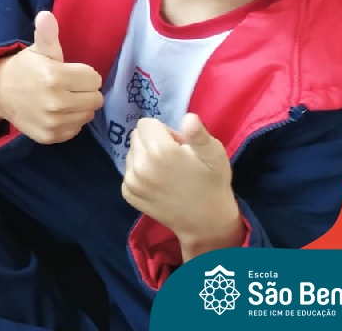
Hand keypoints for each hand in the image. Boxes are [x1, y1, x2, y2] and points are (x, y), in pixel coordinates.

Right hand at [0, 11, 103, 144]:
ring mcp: (54, 123)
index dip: (83, 74)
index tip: (69, 72)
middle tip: (68, 86)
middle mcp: (56, 103)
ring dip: (80, 106)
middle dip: (85, 91)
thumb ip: (47, 34)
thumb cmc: (25, 68)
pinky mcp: (51, 137)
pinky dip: (70, 121)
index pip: (94, 78)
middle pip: (95, 99)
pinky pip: (76, 129)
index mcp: (55, 77)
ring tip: (64, 98)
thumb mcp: (37, 49)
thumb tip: (46, 15)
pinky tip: (57, 112)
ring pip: (88, 115)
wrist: (0, 93)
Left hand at [121, 114, 243, 258]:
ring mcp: (132, 181)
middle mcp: (140, 164)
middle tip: (174, 159)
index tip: (179, 146)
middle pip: (137, 136)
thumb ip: (198, 134)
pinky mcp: (127, 193)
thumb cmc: (213, 184)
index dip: (165, 131)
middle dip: (153, 141)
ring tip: (167, 172)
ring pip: (131, 152)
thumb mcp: (214, 155)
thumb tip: (188, 117)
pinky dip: (140, 173)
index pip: (147, 123)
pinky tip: (158, 183)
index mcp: (160, 151)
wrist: (206, 223)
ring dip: (145, 156)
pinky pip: (128, 170)